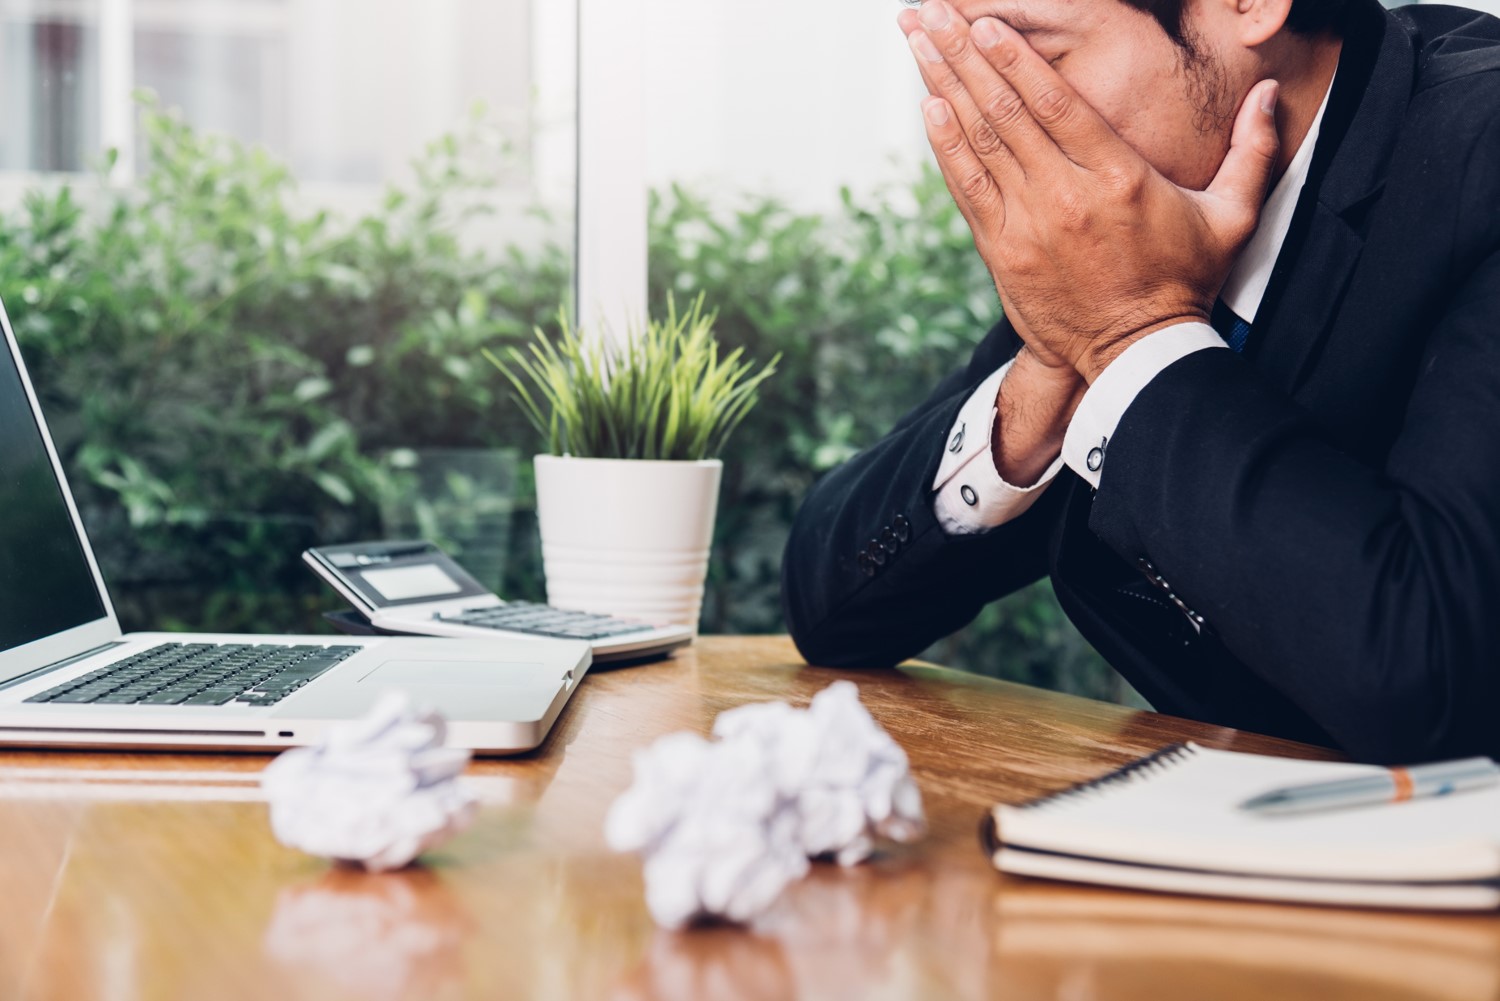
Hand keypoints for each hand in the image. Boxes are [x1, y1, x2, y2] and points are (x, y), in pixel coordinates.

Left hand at [900, 2, 1280, 381]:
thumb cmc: (1184, 282)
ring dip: (943, 86)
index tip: (984, 21)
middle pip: (1004, 110)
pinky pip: (966, 188)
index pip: (1055, 101)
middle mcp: (1067, 194)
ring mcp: (1029, 223)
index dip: (1014, 56)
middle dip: (961, 55)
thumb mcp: (1232, 215)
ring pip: (978, 141)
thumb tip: (1271, 91)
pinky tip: (928, 106)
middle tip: (928, 14)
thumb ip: (1252, 149)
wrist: (1136, 353)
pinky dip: (945, 145)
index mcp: (1119, 176)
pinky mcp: (1003, 251)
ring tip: (918, 42)